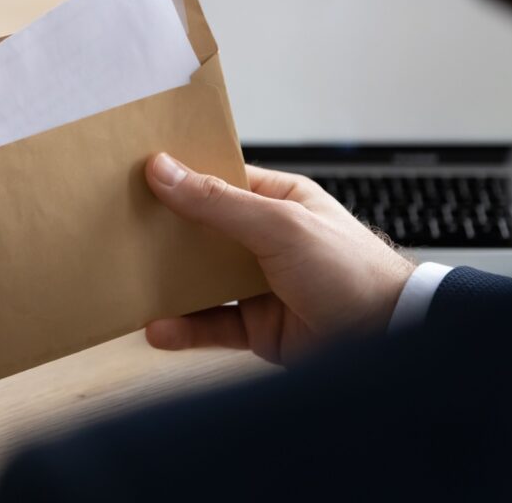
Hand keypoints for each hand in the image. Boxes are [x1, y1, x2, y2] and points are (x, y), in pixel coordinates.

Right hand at [143, 153, 415, 363]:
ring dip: (168, 284)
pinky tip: (158, 328)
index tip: (136, 175)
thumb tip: (165, 170)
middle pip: (202, 232)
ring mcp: (260, 285)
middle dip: (164, 234)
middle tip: (119, 228)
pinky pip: (210, 325)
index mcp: (279, 201)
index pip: (219, 182)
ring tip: (129, 281)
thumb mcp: (279, 226)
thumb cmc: (352, 271)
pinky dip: (183, 328)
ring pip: (200, 281)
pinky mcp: (257, 328)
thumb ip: (218, 202)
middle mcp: (266, 241)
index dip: (180, 179)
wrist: (392, 341)